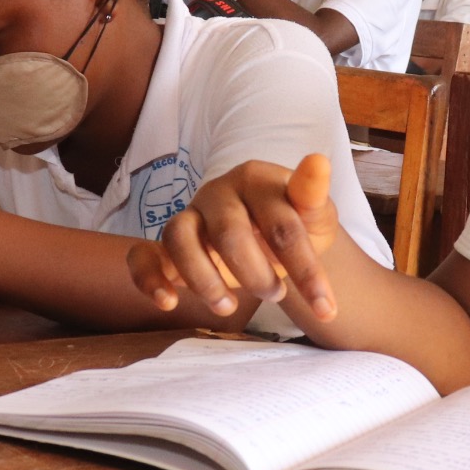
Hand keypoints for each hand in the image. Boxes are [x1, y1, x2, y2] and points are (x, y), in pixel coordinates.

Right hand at [127, 156, 340, 321]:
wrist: (268, 232)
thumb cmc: (294, 222)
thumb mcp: (314, 213)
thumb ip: (313, 195)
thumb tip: (319, 161)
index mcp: (256, 179)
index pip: (282, 225)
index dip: (305, 269)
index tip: (326, 307)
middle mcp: (218, 193)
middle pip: (229, 234)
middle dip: (256, 275)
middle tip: (275, 295)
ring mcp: (189, 216)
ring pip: (179, 240)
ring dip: (203, 280)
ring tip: (228, 307)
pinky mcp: (166, 243)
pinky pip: (142, 254)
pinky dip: (148, 278)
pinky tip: (168, 302)